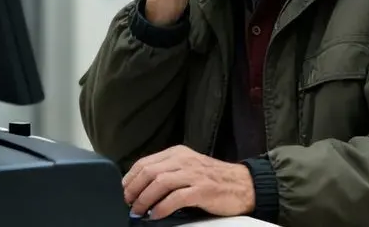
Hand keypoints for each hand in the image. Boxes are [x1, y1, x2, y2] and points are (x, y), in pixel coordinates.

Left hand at [122, 145, 254, 219]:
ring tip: (139, 211)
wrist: (243, 184)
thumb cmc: (214, 179)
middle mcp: (184, 160)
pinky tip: (156, 215)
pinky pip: (176, 198)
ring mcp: (194, 174)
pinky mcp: (203, 190)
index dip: (130, 178)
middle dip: (134, 190)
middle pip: (149, 172)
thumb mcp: (188, 167)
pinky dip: (162, 208)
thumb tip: (142, 188)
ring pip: (159, 183)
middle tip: (129, 203)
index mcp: (178, 153)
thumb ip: (168, 172)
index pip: (145, 162)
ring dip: (145, 200)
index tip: (125, 191)